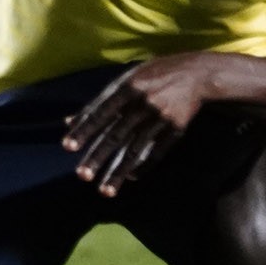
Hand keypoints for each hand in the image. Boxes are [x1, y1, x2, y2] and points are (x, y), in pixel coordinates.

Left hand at [62, 52, 221, 196]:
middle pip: (116, 134)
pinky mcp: (176, 128)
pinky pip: (157, 152)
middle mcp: (143, 103)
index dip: (84, 129)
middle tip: (81, 175)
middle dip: (98, 155)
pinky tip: (132, 177)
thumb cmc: (155, 74)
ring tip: (105, 191)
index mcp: (129, 86)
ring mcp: (161, 117)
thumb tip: (68, 121)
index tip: (67, 147)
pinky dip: (144, 166)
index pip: (101, 112)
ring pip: (135, 149)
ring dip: (119, 171)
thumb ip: (100, 101)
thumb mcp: (127, 79)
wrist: (197, 73)